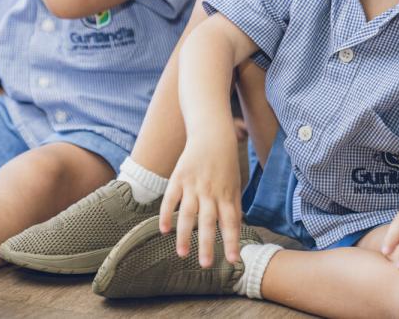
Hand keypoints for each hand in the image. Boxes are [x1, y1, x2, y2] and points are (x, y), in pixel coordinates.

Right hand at [159, 133, 241, 267]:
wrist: (212, 134)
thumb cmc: (226, 164)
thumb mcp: (235, 185)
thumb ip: (233, 208)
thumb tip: (234, 232)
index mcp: (227, 194)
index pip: (230, 222)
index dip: (231, 241)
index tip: (232, 260)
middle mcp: (210, 191)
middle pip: (208, 221)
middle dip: (206, 244)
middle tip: (204, 264)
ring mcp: (193, 184)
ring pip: (187, 213)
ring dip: (184, 235)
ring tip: (182, 254)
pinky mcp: (179, 177)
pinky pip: (170, 198)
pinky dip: (166, 214)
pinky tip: (164, 230)